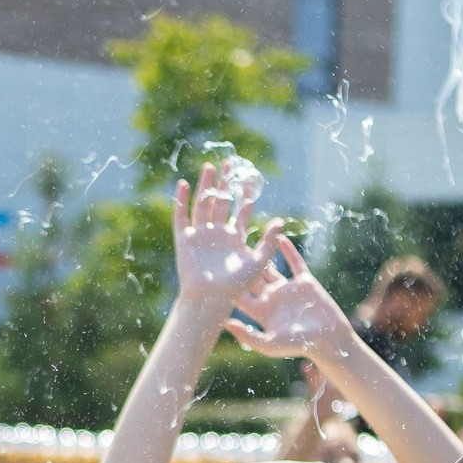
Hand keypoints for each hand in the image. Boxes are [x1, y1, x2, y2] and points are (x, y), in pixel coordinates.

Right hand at [172, 167, 284, 307]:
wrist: (209, 299)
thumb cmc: (235, 286)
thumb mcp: (258, 261)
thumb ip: (269, 241)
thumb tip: (281, 220)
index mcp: (235, 238)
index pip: (241, 211)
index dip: (245, 194)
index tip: (249, 177)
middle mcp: (217, 234)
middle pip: (221, 202)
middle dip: (225, 184)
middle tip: (229, 163)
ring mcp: (199, 235)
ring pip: (202, 204)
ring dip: (205, 186)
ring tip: (209, 167)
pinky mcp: (184, 239)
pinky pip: (181, 216)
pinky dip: (181, 201)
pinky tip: (183, 184)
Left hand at [228, 234, 356, 359]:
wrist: (329, 340)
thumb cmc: (298, 346)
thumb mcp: (269, 344)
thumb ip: (247, 335)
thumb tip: (224, 323)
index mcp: (261, 312)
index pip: (240, 295)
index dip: (226, 285)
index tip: (211, 272)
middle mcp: (272, 298)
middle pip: (252, 278)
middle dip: (240, 264)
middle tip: (223, 246)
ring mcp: (287, 289)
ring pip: (270, 268)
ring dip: (260, 253)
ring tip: (247, 238)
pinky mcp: (304, 282)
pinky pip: (294, 262)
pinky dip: (287, 250)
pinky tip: (279, 236)